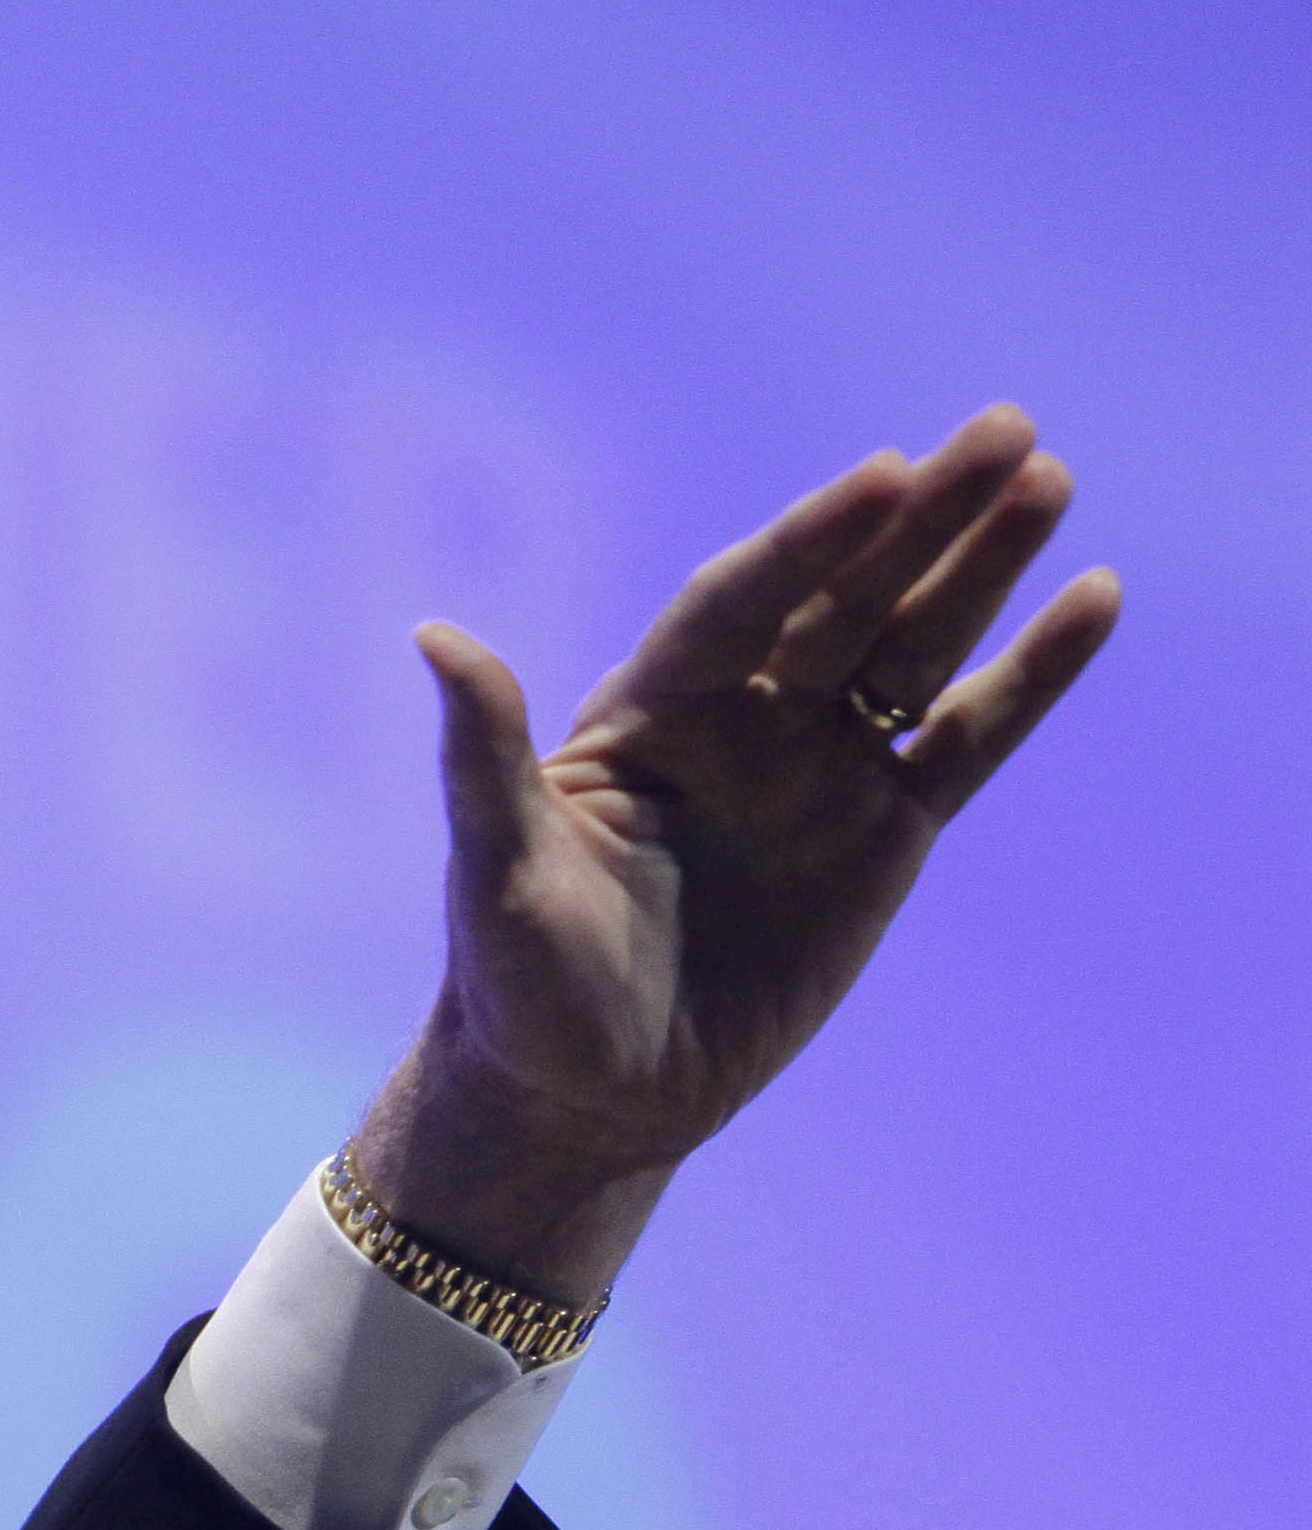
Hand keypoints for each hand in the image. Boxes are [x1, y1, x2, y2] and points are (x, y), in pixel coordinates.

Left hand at [350, 404, 1120, 1299]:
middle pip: (843, 599)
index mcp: (648, 713)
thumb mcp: (498, 872)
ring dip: (982, 569)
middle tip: (1008, 430)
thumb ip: (483, 754)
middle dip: (924, 521)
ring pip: (914, 649)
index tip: (886, 475)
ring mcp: (818, 771)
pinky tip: (1094, 597)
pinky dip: (1030, 676)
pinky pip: (967, 737)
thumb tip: (434, 637)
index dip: (811, 542)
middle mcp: (740, 722)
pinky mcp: (883, 831)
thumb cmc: (520, 989)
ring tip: (1048, 479)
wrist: (588, 1098)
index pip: (738, 603)